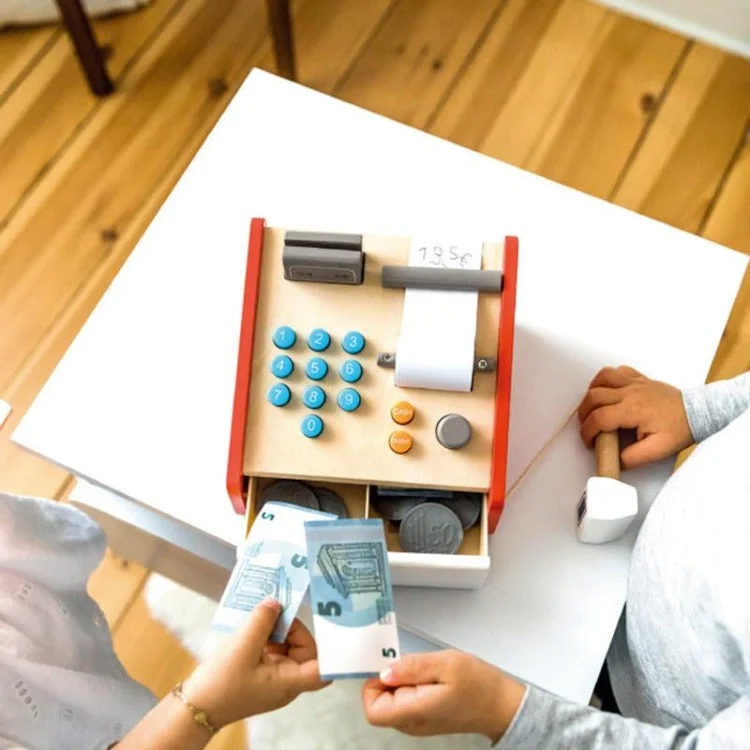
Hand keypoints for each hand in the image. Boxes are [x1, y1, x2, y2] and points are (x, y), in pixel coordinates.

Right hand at [182, 600, 327, 727]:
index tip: (319, 623)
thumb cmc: (220, 685)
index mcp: (290, 682)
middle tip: (275, 611)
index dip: (328, 648)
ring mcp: (273, 676)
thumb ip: (262, 621)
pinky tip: (252, 625)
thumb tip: (276, 603)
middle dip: (291, 627)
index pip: (324, 669)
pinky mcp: (260, 671)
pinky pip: (272, 648)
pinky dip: (265, 635)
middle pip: (305, 649)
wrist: (194, 707)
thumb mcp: (242, 647)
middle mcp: (286, 681)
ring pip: (287, 645)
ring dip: (276, 628)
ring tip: (260, 614)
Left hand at [361, 650, 524, 742]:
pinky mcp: (423, 716)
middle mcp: (411, 723)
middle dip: (388, 679)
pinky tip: (428, 676)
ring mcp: (416, 722)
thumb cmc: (478, 685)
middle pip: (379, 703)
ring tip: (425, 670)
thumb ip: (412, 667)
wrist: (500, 705)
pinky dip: (409, 684)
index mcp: (414, 712)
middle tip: (412, 663)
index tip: (388, 665)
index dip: (373, 685)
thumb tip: (384, 671)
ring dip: (400, 680)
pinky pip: (403, 700)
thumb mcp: (446, 664)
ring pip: (390, 700)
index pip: (372, 709)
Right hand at [577, 365, 691, 467]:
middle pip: (593, 396)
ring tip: (593, 406)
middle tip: (587, 426)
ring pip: (602, 378)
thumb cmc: (680, 428)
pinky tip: (609, 391)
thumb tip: (615, 461)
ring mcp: (635, 383)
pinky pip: (617, 371)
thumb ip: (633, 458)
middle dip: (583, 413)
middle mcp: (630, 392)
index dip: (587, 432)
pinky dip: (607, 379)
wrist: (698, 413)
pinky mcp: (640, 379)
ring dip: (592, 392)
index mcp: (633, 410)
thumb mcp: (658, 451)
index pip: (598, 418)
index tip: (589, 441)